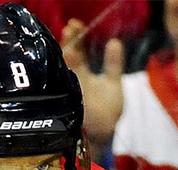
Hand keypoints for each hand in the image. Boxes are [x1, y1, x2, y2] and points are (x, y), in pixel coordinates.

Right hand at [61, 18, 124, 148]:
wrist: (103, 138)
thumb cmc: (107, 114)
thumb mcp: (112, 84)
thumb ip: (113, 64)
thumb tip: (114, 41)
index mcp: (80, 76)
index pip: (75, 52)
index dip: (75, 38)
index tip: (75, 24)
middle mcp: (71, 82)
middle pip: (66, 57)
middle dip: (68, 40)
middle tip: (71, 27)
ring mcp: (67, 92)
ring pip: (63, 67)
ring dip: (67, 50)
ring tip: (70, 34)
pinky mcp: (67, 103)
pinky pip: (64, 85)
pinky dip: (66, 70)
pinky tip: (70, 54)